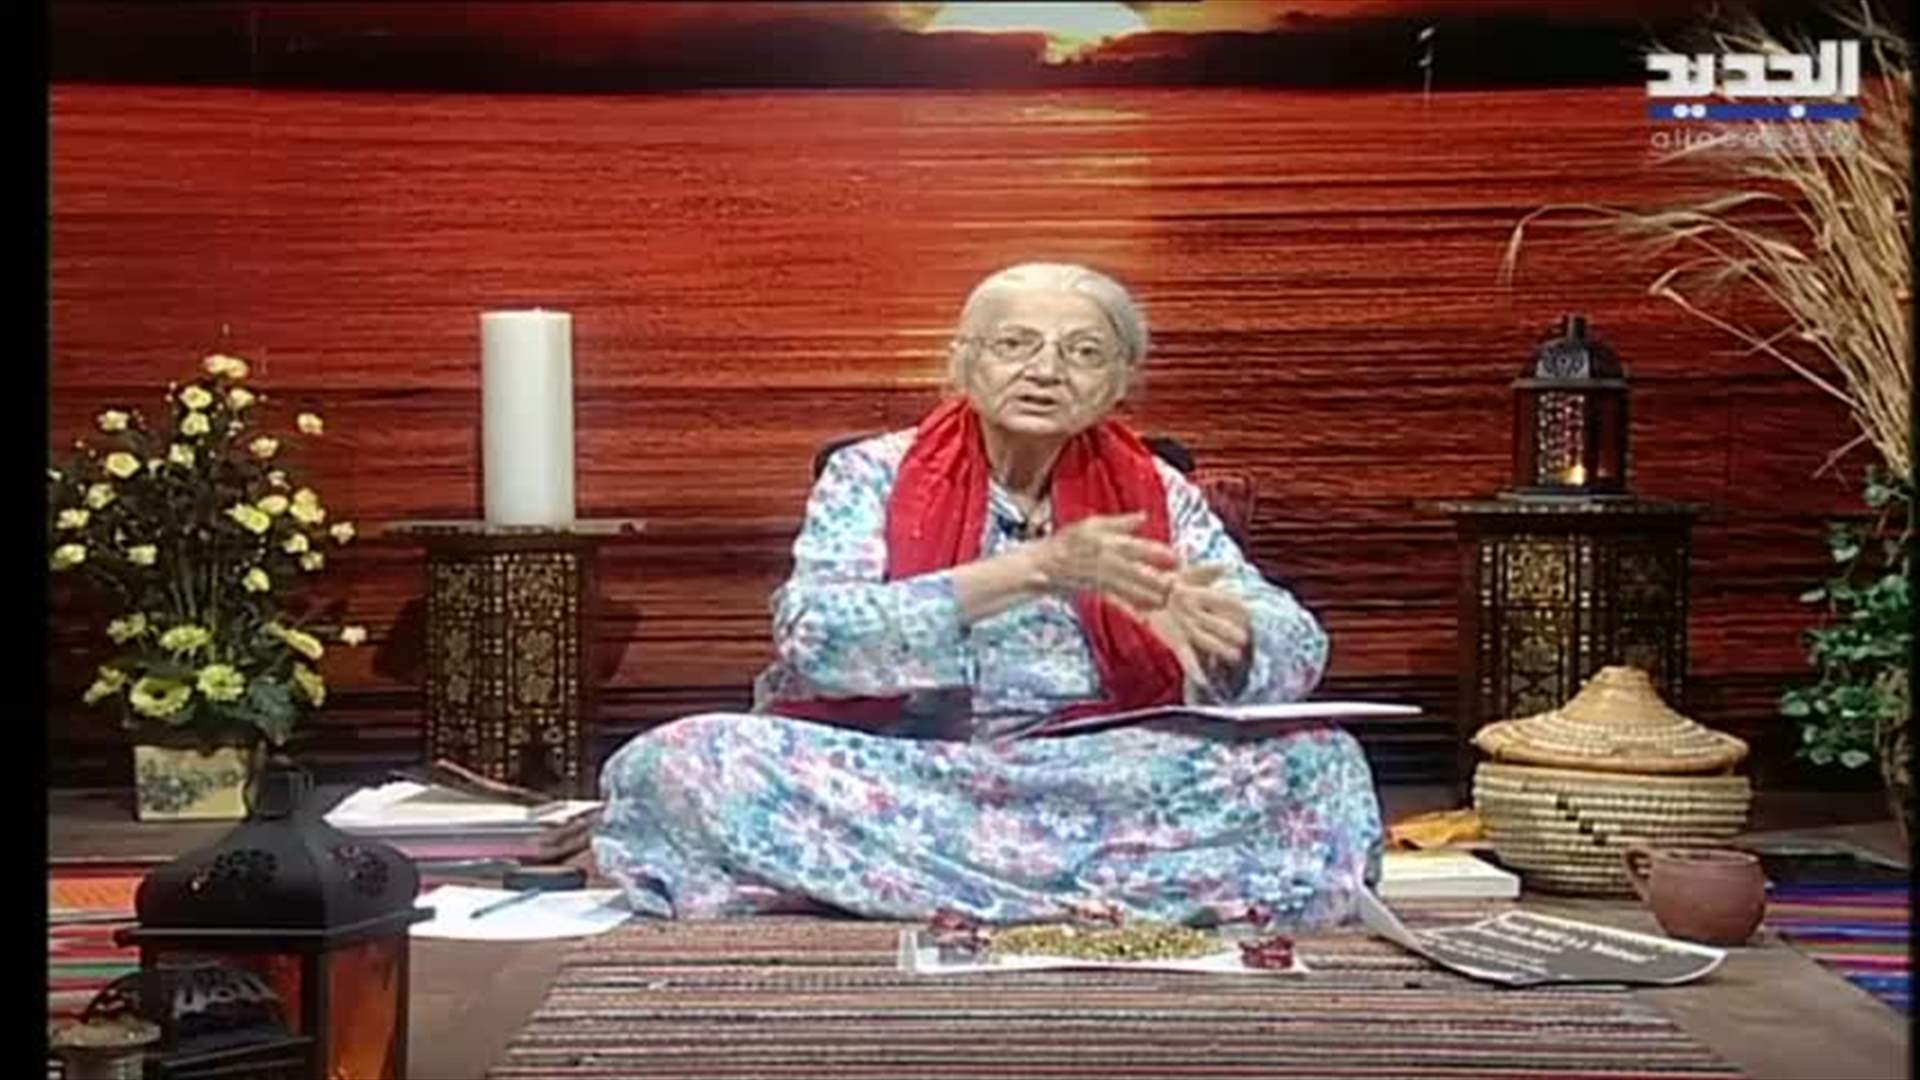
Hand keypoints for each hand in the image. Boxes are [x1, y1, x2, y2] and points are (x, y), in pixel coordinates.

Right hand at [1029, 512, 1179, 611]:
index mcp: (1105, 539)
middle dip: (1155, 577)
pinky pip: (1116, 598)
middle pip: (1133, 569)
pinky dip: (1131, 605)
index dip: (1156, 553)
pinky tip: (1146, 612)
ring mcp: (1097, 575)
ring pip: (1126, 586)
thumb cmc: (1067, 542)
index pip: (1135, 546)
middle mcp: (1103, 557)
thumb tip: (1144, 516)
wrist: (1040, 564)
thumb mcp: (1092, 525)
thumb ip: (1120, 523)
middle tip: (1176, 584)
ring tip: (1165, 600)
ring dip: (1146, 594)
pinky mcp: (1093, 589)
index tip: (1176, 558)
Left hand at [1130, 564, 1253, 686]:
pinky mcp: (1176, 642)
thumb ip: (1205, 572)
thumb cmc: (1164, 581)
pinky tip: (1204, 680)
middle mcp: (1200, 617)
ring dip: (1220, 649)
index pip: (1227, 603)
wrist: (1141, 593)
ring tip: (1234, 657)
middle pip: (1219, 625)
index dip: (1236, 608)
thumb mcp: (1186, 574)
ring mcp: (1189, 631)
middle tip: (1244, 639)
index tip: (1248, 612)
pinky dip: (1194, 668)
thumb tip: (1228, 567)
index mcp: (1205, 599)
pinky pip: (1187, 656)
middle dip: (1230, 632)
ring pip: (1207, 640)